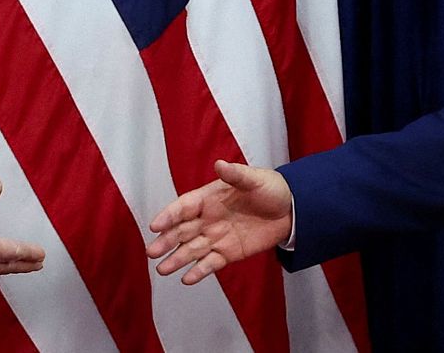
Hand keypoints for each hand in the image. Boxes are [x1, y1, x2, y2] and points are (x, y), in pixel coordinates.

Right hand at [145, 160, 292, 284]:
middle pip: (181, 231)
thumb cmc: (269, 189)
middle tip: (152, 252)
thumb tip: (219, 164)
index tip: (155, 225)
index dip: (169, 216)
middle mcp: (207, 219)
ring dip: (177, 259)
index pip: (183, 207)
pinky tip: (187, 279)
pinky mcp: (228, 253)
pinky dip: (199, 271)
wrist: (291, 210)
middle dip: (166, 241)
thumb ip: (236, 175)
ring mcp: (216, 237)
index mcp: (208, 198)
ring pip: (192, 250)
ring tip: (162, 270)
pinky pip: (210, 263)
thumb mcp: (254, 179)